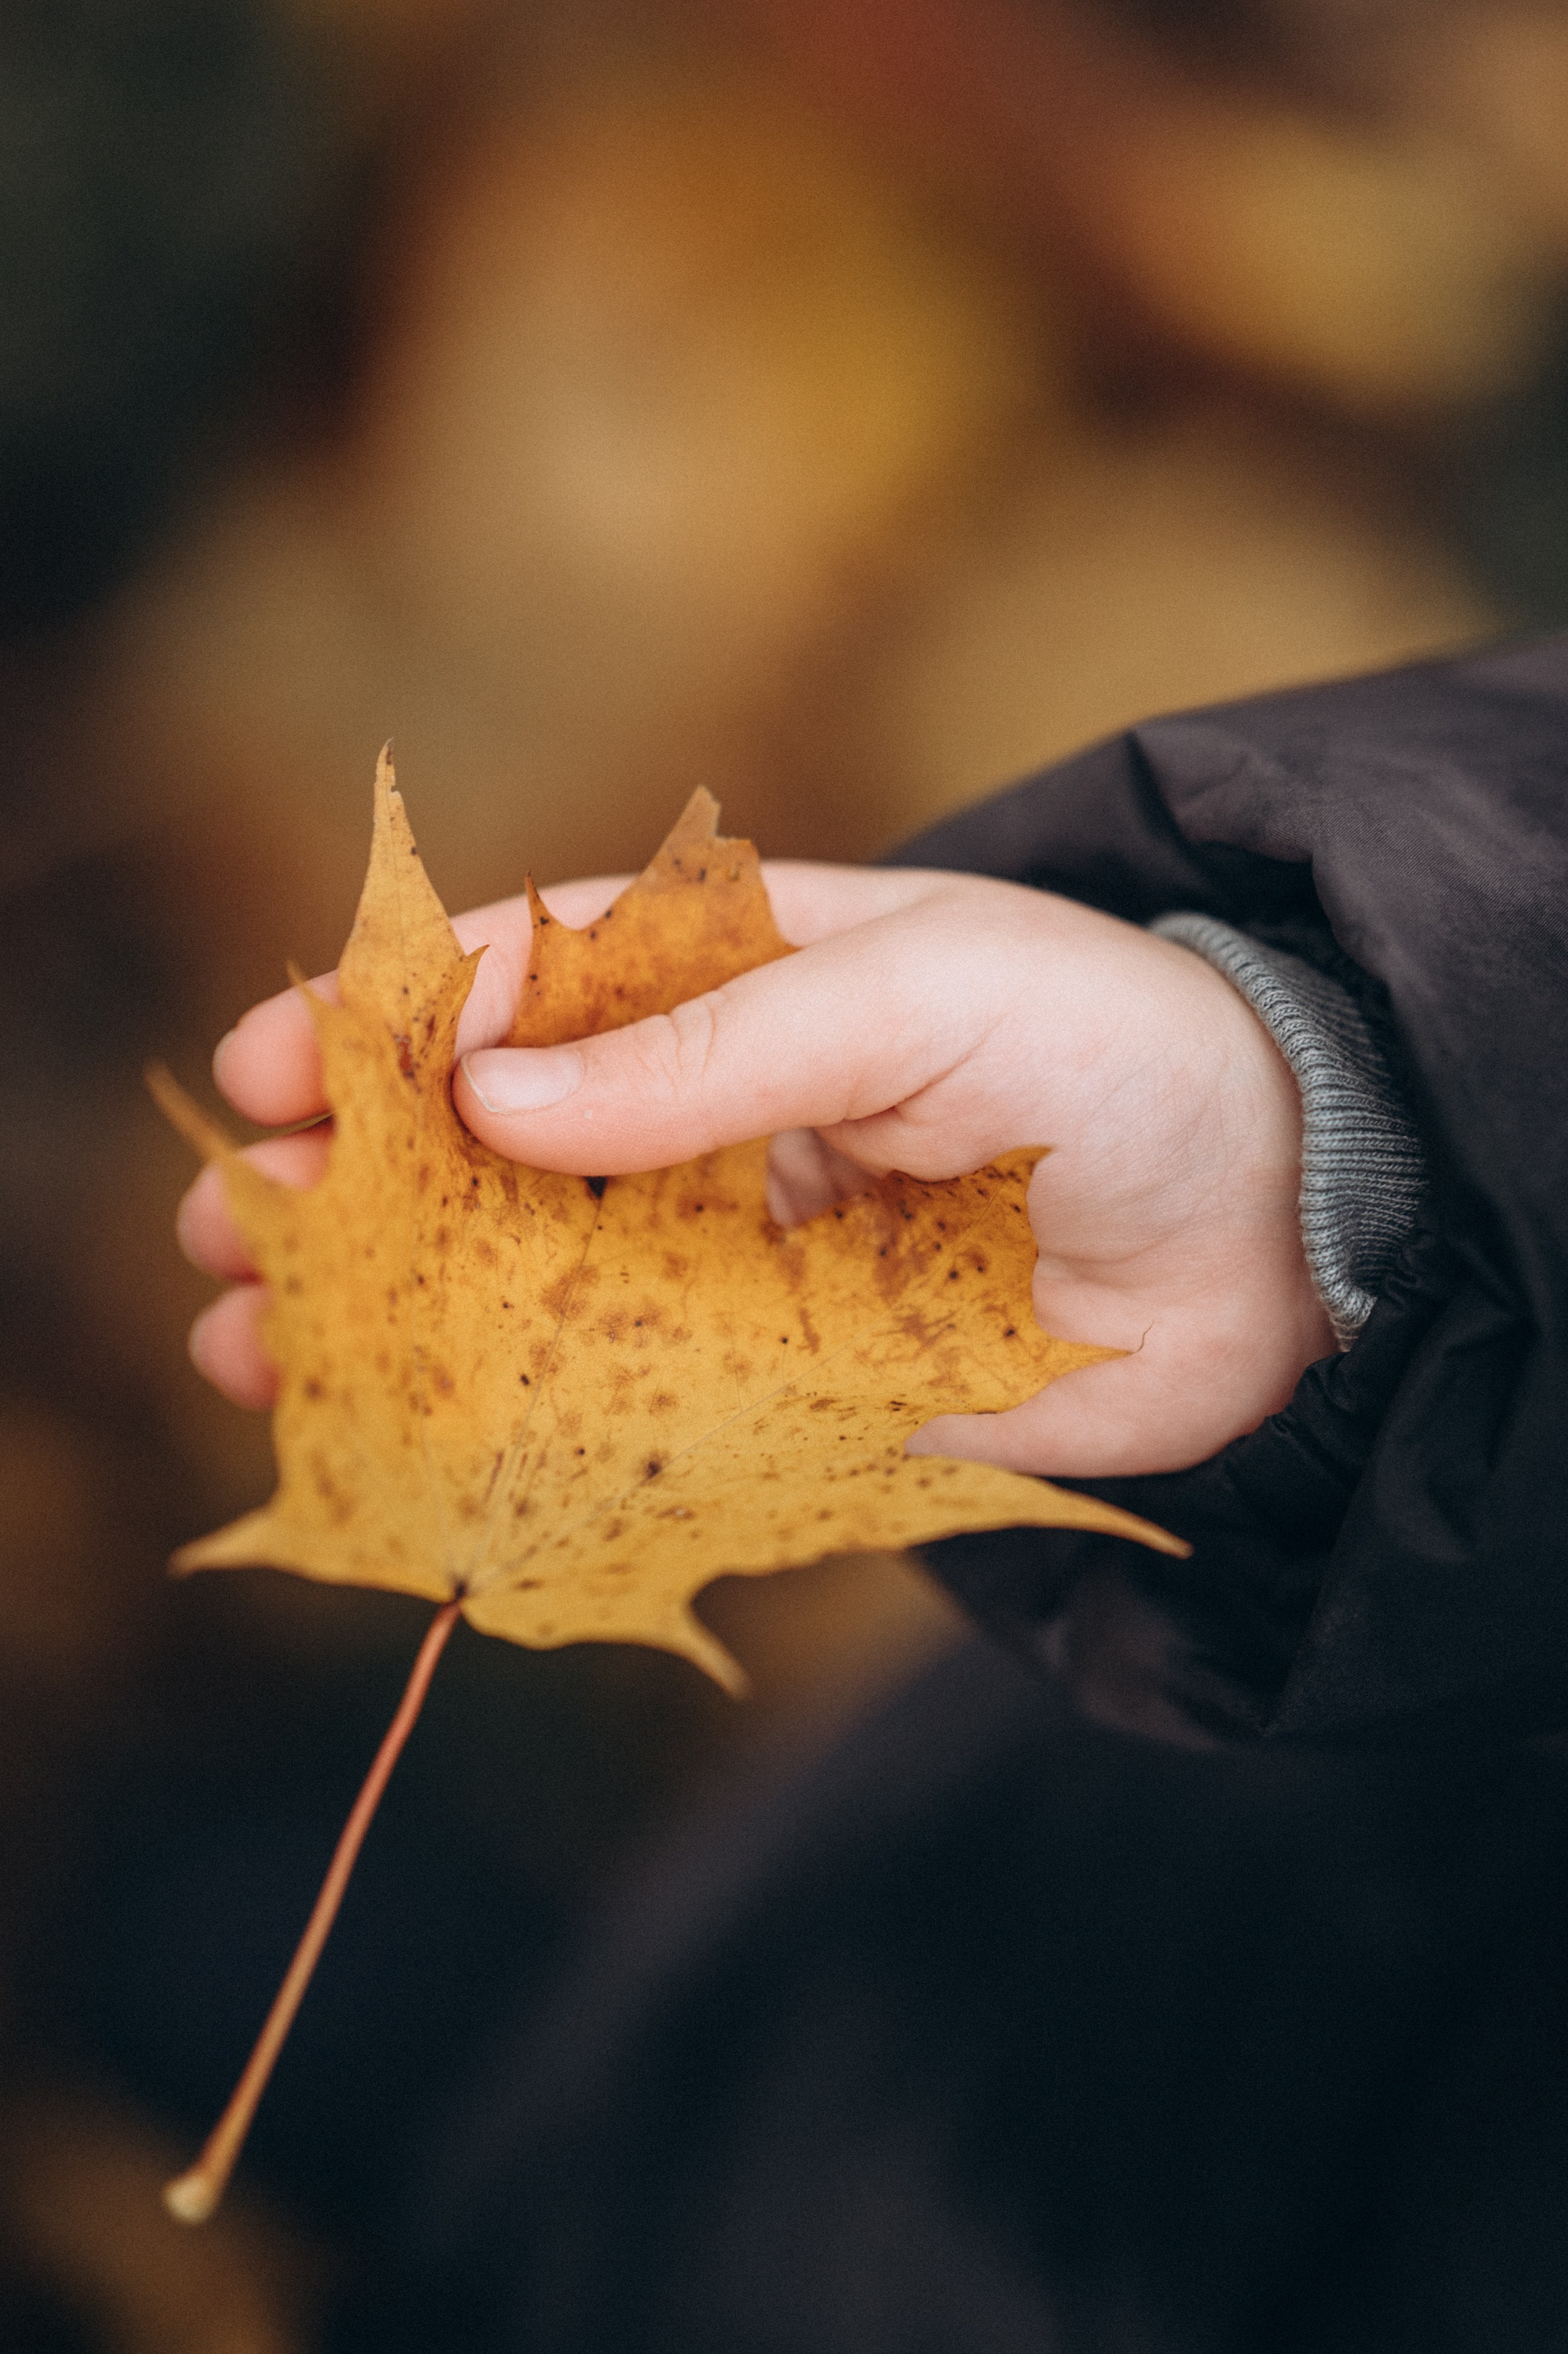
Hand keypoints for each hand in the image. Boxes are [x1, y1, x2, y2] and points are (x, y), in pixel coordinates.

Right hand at [178, 864, 1333, 1474]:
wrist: (1282, 1223)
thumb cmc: (1112, 1052)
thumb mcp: (913, 994)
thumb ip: (711, 1047)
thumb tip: (490, 1089)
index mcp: (738, 977)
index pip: (524, 978)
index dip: (385, 1018)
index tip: (272, 1067)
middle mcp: (718, 1119)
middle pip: (494, 1148)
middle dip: (358, 1183)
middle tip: (237, 1226)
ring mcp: (742, 1257)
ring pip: (534, 1285)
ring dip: (401, 1316)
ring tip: (262, 1351)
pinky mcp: (789, 1384)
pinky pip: (630, 1407)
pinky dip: (522, 1428)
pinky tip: (422, 1449)